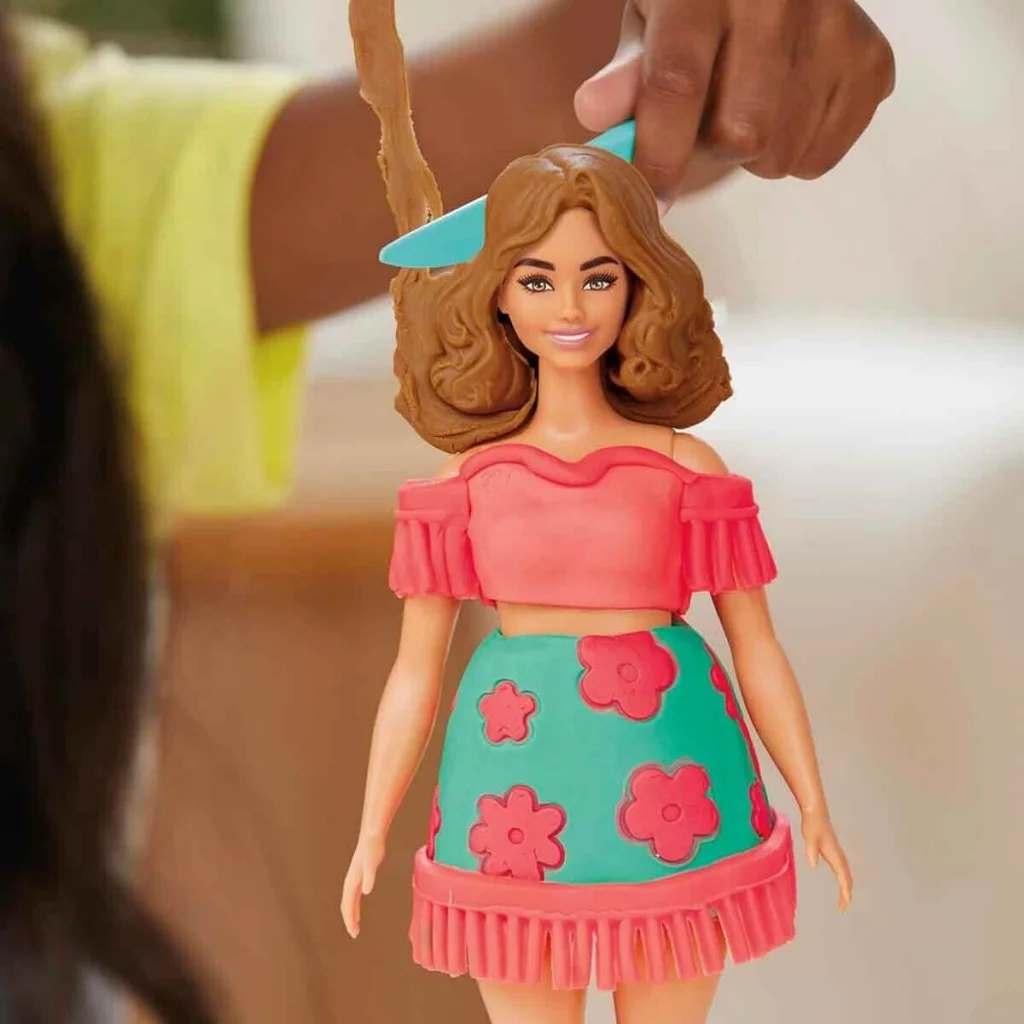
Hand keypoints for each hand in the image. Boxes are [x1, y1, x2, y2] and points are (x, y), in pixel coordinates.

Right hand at [340, 834, 385, 937]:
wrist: (372, 836)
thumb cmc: (372, 848)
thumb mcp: (372, 863)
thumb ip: (369, 876)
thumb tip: (367, 890)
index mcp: (352, 881)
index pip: (347, 904)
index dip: (349, 919)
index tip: (353, 932)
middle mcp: (351, 881)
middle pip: (347, 904)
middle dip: (349, 920)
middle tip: (354, 934)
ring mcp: (355, 879)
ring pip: (349, 900)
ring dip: (351, 914)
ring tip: (355, 926)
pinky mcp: (361, 876)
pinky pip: (354, 895)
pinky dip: (355, 905)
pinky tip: (359, 909)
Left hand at [574, 0, 895, 200]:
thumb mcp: (652, 15)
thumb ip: (627, 72)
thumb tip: (595, 112)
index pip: (678, 85)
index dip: (658, 156)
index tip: (648, 200)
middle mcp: (778, 0)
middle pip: (740, 133)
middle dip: (712, 148)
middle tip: (708, 120)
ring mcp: (835, 27)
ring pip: (780, 153)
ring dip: (753, 154)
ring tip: (750, 104)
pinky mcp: (872, 60)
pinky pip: (820, 155)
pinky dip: (795, 151)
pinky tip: (787, 106)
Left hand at [801, 809, 851, 911]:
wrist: (816, 813)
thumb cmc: (812, 825)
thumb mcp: (810, 838)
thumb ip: (811, 851)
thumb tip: (813, 864)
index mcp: (835, 855)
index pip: (843, 877)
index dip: (845, 891)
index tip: (845, 904)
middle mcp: (839, 855)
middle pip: (847, 878)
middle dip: (847, 893)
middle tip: (843, 907)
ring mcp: (837, 853)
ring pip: (846, 873)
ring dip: (846, 887)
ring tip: (843, 900)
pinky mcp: (833, 851)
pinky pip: (842, 868)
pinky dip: (843, 878)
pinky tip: (840, 881)